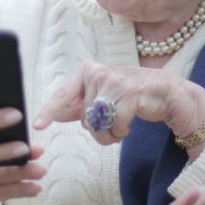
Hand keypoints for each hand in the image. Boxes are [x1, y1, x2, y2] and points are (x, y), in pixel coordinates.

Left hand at [34, 60, 204, 146]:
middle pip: (84, 118)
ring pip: (98, 124)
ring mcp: (114, 80)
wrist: (167, 92)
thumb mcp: (103, 99)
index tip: (37, 124)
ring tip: (122, 123)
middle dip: (98, 129)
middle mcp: (98, 72)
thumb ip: (80, 105)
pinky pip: (116, 126)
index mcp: (88, 71)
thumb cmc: (132, 95)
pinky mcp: (130, 92)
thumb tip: (54, 114)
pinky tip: (131, 122)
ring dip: (110, 133)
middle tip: (113, 122)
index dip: (50, 111)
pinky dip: (122, 132)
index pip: (64, 94)